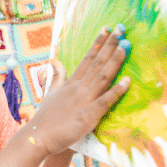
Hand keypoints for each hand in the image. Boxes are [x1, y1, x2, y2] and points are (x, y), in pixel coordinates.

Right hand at [28, 25, 130, 156]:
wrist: (38, 137)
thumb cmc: (46, 118)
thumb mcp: (51, 92)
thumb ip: (57, 76)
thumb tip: (54, 60)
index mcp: (71, 83)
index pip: (87, 58)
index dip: (98, 43)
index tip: (108, 29)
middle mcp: (78, 88)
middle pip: (97, 63)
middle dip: (110, 45)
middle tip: (122, 29)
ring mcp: (83, 101)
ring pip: (102, 77)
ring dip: (115, 61)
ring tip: (126, 46)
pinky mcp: (88, 116)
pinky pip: (105, 101)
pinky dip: (116, 91)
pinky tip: (128, 81)